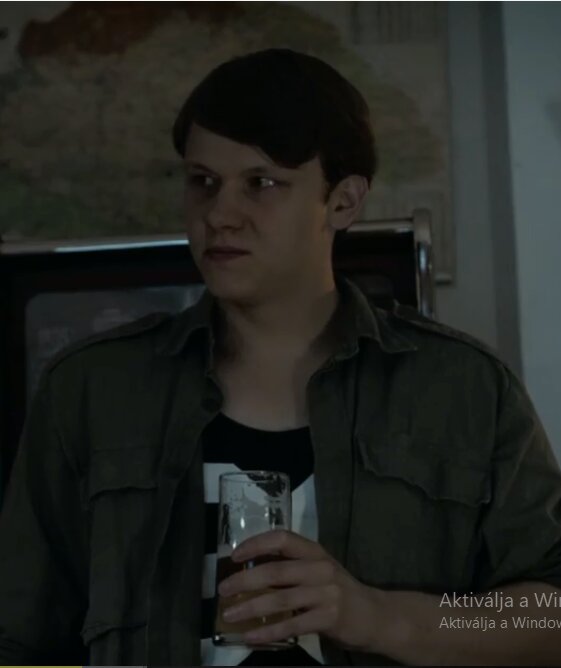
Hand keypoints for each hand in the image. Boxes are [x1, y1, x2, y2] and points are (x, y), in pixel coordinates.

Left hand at [218, 529, 384, 651]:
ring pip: (280, 600)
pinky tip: (251, 636)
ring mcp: (326, 593)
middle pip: (276, 571)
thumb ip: (291, 567)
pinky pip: (292, 625)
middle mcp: (320, 568)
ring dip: (251, 608)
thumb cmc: (338, 590)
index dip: (256, 544)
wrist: (375, 615)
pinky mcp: (329, 617)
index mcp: (314, 551)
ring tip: (230, 615)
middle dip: (245, 580)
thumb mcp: (318, 569)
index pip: (282, 538)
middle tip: (223, 590)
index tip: (234, 556)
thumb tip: (248, 573)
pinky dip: (268, 631)